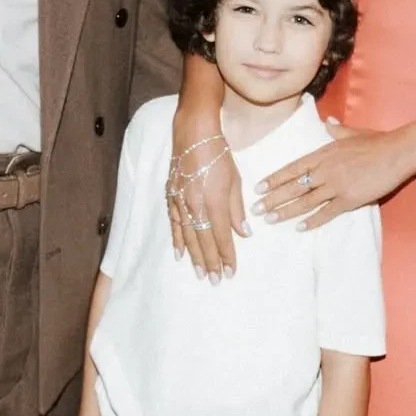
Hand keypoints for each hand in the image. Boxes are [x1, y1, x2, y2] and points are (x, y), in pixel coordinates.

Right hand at [168, 110, 245, 281]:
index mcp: (214, 202)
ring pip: (188, 236)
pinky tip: (179, 254)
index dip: (227, 256)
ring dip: (195, 257)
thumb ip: (237, 209)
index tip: (231, 272)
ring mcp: (180, 202)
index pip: (222, 237)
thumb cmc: (219, 154)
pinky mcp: (171, 196)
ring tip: (200, 274)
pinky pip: (174, 224)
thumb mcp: (235, 180)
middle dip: (211, 262)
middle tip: (215, 281)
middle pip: (204, 241)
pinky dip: (177, 240)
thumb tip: (244, 233)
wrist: (193, 134)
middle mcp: (195, 206)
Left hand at [255, 122, 414, 229]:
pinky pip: (327, 212)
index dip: (274, 179)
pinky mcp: (350, 199)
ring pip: (306, 201)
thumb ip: (335, 129)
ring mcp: (337, 185)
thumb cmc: (375, 141)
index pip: (292, 168)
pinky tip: (300, 227)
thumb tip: (327, 120)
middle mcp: (325, 170)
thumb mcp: (351, 132)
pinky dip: (313, 221)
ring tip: (270, 219)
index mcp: (323, 154)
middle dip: (273, 199)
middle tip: (256, 209)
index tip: (258, 188)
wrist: (397, 152)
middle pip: (294, 187)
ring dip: (286, 211)